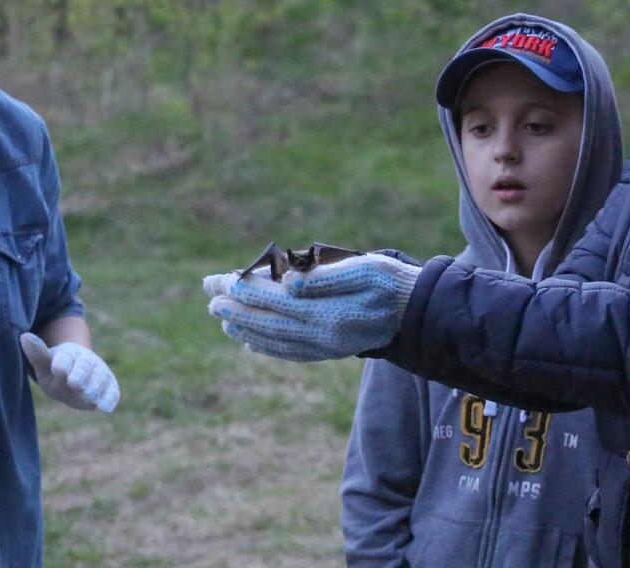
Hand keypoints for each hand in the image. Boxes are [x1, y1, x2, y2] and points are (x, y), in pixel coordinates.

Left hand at [20, 333, 119, 412]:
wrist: (77, 375)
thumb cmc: (57, 371)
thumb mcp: (45, 365)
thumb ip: (38, 354)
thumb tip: (24, 336)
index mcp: (69, 353)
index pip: (66, 357)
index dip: (62, 363)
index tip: (57, 369)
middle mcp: (87, 361)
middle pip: (85, 366)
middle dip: (80, 374)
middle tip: (74, 383)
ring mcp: (100, 372)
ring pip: (99, 377)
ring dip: (95, 387)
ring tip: (90, 397)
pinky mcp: (110, 385)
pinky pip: (112, 391)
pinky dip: (110, 398)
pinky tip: (105, 408)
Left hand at [203, 253, 420, 360]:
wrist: (419, 312)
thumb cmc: (391, 281)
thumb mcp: (362, 268)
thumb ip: (324, 278)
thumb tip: (287, 285)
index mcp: (327, 312)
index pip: (273, 299)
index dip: (244, 289)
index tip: (220, 281)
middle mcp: (322, 335)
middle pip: (268, 321)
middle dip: (236, 309)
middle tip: (210, 299)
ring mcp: (326, 347)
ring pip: (276, 338)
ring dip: (246, 328)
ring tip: (223, 320)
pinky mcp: (331, 351)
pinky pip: (292, 352)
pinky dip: (268, 347)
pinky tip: (252, 343)